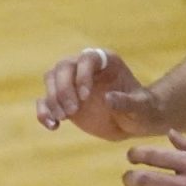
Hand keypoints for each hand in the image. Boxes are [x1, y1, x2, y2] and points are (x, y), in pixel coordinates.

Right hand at [37, 48, 163, 138]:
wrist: (132, 122)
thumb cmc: (141, 111)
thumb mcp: (140, 108)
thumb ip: (127, 102)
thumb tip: (108, 98)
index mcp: (106, 62)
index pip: (87, 58)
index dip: (82, 75)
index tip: (85, 97)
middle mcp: (85, 68)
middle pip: (63, 67)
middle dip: (63, 89)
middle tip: (71, 112)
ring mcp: (72, 83)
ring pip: (50, 80)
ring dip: (52, 100)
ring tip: (63, 118)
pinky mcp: (62, 100)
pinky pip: (45, 101)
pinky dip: (44, 112)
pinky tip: (54, 126)